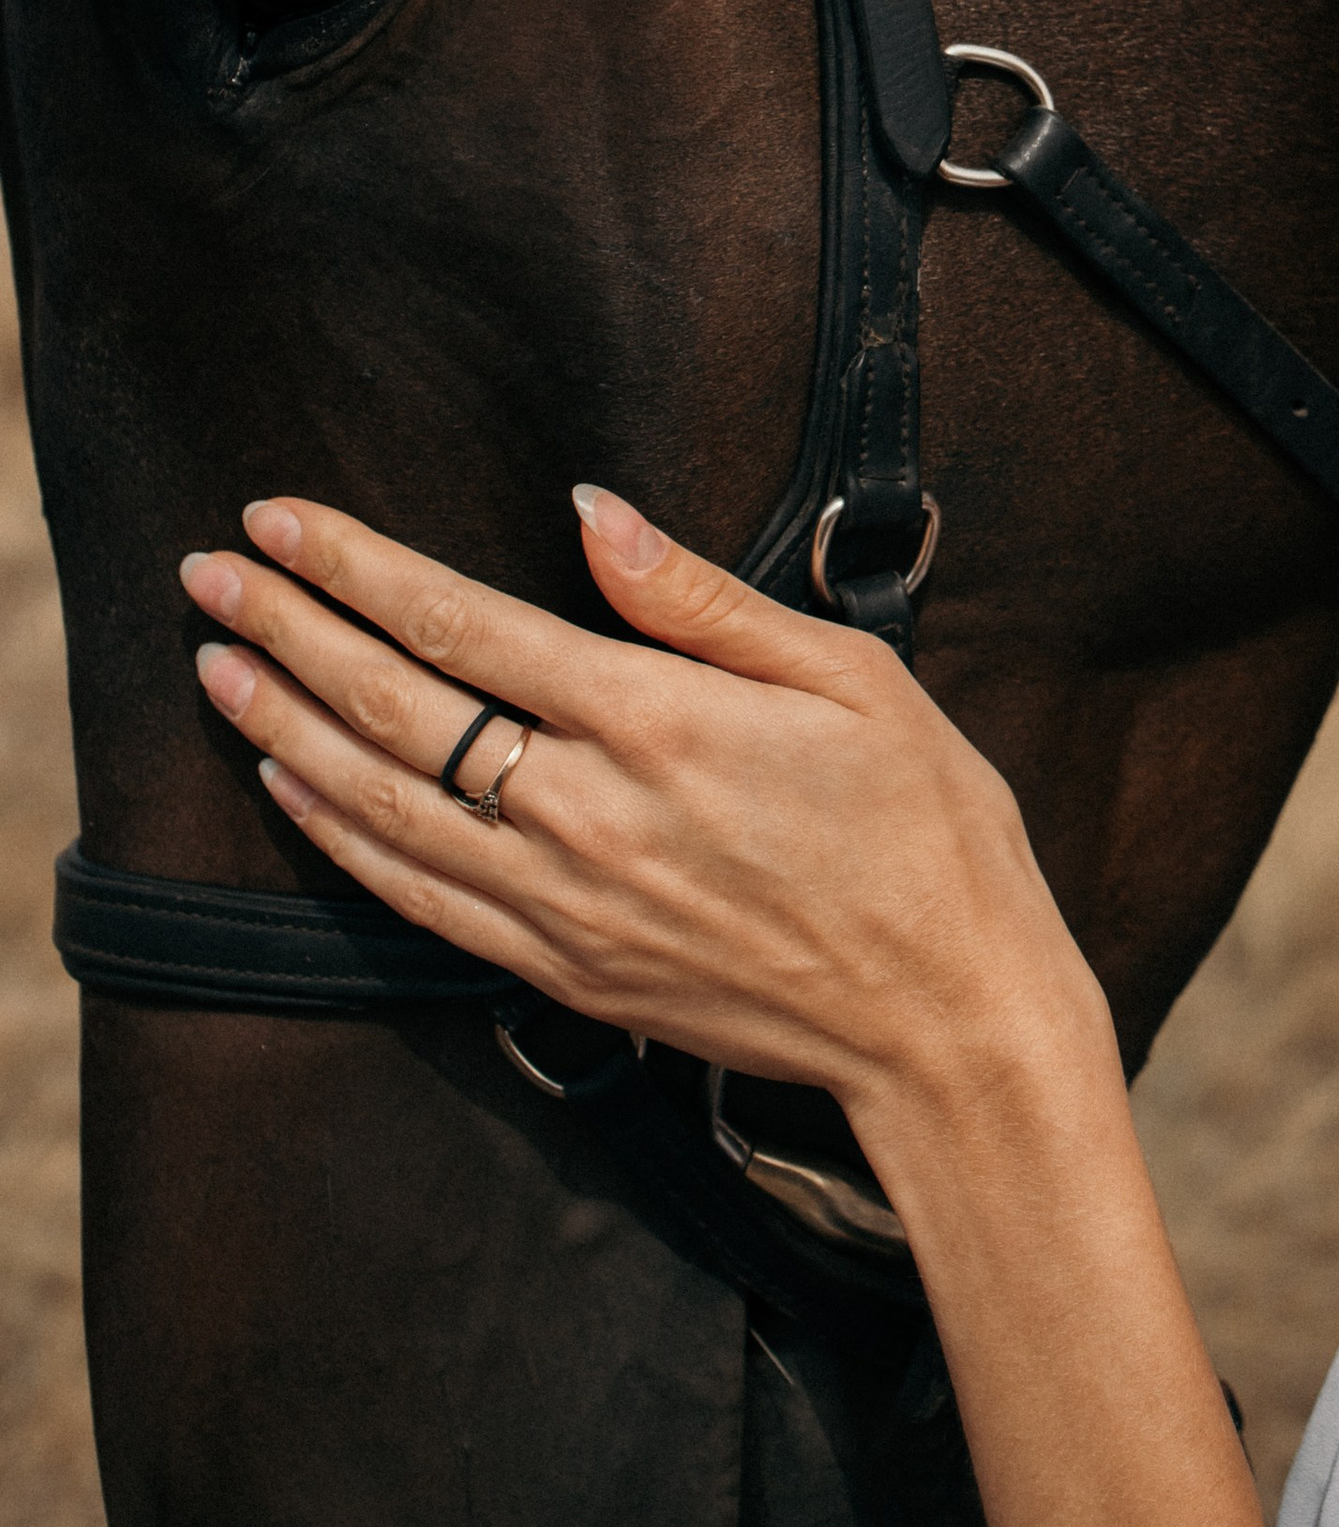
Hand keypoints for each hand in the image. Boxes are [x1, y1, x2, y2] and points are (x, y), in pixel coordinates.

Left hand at [181, 489, 1112, 1159]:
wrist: (945, 1018)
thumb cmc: (924, 832)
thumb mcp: (851, 678)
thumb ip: (702, 597)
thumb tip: (592, 509)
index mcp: (657, 720)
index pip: (461, 624)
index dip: (355, 567)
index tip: (280, 520)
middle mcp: (588, 812)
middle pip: (395, 707)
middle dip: (289, 630)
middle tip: (205, 574)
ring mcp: (565, 903)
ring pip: (383, 805)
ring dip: (285, 730)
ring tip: (215, 667)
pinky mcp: (565, 971)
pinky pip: (417, 899)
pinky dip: (341, 839)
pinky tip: (293, 791)